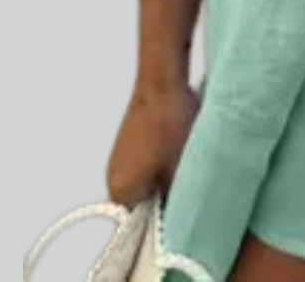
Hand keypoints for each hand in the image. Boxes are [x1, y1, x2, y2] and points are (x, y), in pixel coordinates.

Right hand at [106, 78, 200, 206]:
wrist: (162, 80)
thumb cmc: (168, 124)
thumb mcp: (179, 171)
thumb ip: (176, 200)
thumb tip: (183, 214)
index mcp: (120, 192)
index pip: (142, 223)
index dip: (167, 217)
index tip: (187, 208)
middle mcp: (114, 177)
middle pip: (145, 200)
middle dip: (168, 193)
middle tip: (191, 183)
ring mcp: (121, 156)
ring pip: (150, 178)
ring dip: (168, 174)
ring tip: (187, 161)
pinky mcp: (131, 138)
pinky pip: (150, 159)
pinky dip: (165, 157)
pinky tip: (180, 144)